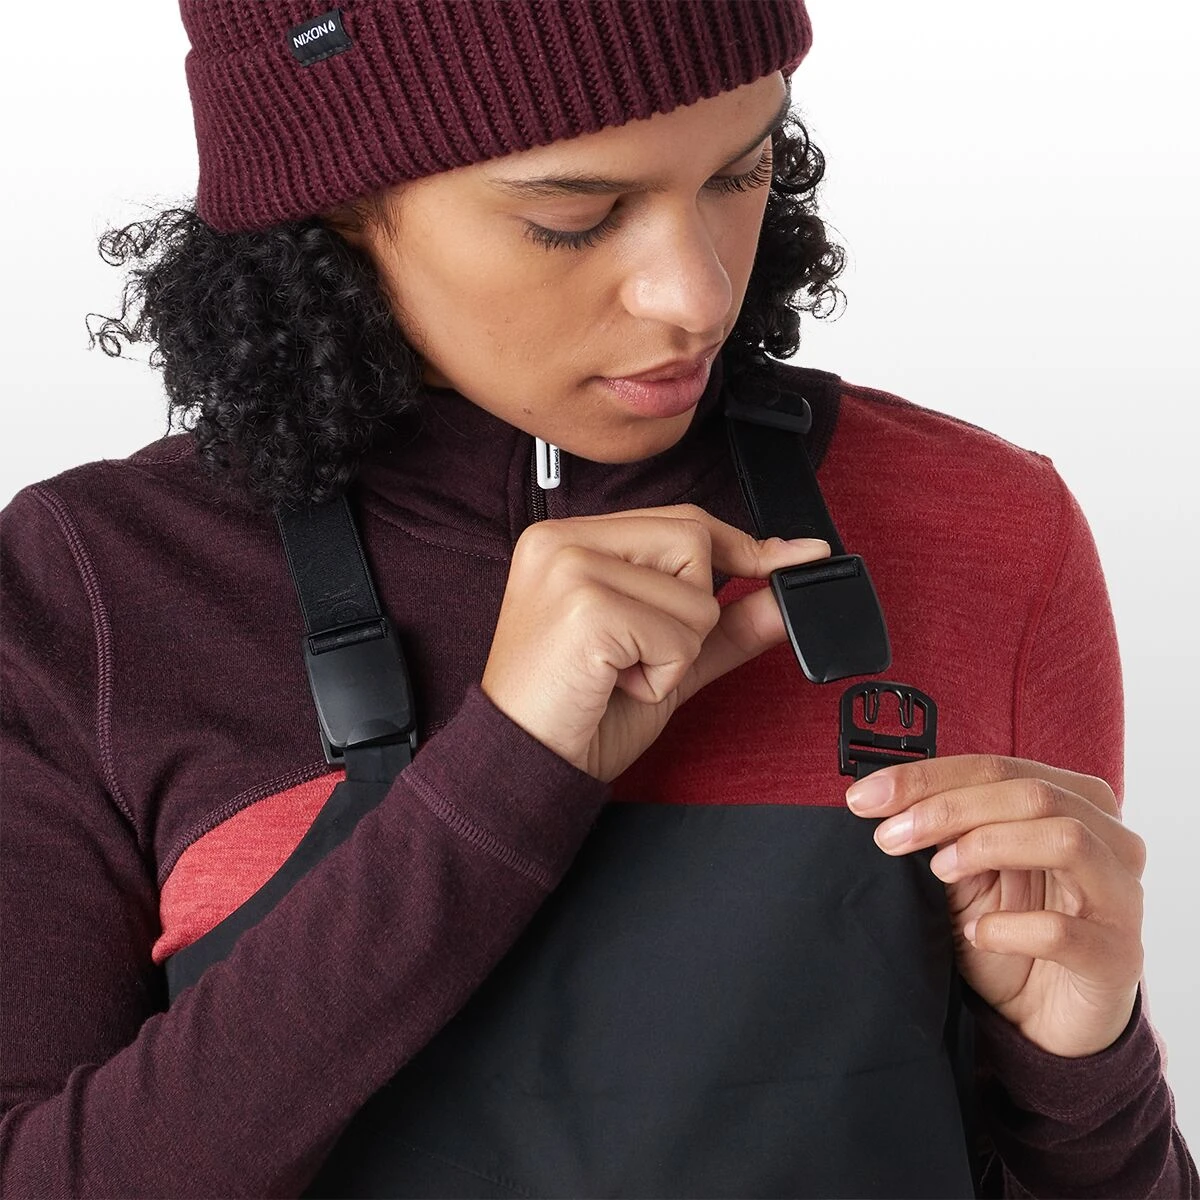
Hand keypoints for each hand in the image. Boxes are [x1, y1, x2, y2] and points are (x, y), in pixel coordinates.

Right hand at [481, 504, 829, 781]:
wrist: (525, 765)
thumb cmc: (578, 713)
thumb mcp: (665, 657)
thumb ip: (728, 621)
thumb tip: (790, 591)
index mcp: (569, 538)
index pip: (680, 520)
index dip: (737, 547)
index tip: (788, 559)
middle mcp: (562, 540)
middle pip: (694, 542)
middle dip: (690, 614)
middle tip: (634, 654)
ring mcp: (570, 569)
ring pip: (694, 596)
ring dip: (675, 653)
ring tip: (618, 673)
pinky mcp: (585, 609)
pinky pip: (678, 637)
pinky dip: (661, 676)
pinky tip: (614, 685)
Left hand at [844, 755, 1146, 1056]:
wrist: (1044, 1020)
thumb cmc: (1010, 934)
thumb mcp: (965, 875)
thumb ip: (942, 834)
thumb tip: (881, 801)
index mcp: (1071, 803)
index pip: (997, 770)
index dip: (927, 778)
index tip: (866, 798)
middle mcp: (1108, 839)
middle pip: (1031, 794)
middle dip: (947, 808)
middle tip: (889, 836)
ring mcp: (1120, 896)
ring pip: (1064, 838)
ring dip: (988, 846)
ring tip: (939, 871)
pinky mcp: (1117, 957)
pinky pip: (1066, 930)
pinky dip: (1012, 928)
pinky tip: (981, 934)